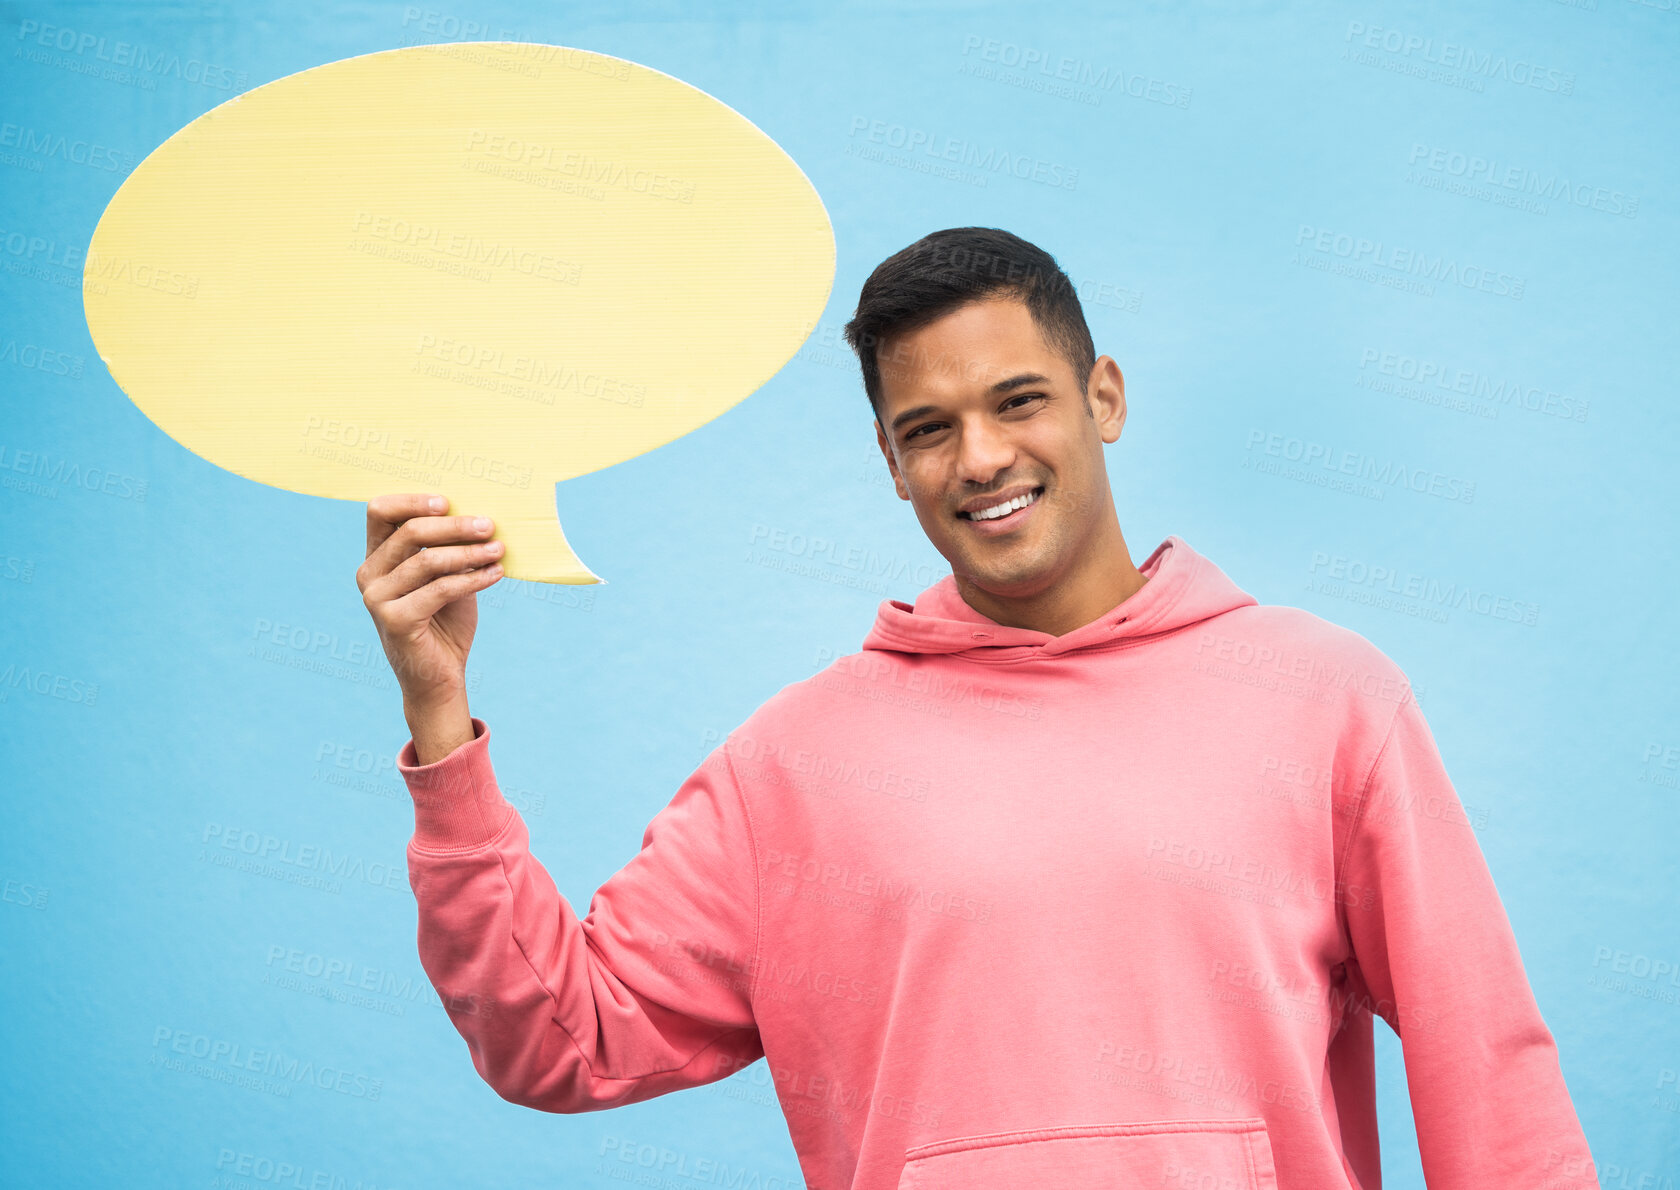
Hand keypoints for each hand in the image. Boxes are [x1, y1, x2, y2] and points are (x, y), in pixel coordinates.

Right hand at [357, 494, 502, 708]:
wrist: (439, 678)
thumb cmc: (445, 622)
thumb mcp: (447, 577)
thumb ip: (450, 548)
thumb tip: (480, 516)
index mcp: (376, 557)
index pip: (380, 512)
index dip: (412, 500)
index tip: (449, 501)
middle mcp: (368, 575)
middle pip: (409, 531)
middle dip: (454, 525)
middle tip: (489, 525)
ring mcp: (376, 599)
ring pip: (427, 559)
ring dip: (469, 552)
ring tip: (499, 549)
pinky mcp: (394, 620)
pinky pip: (440, 588)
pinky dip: (473, 578)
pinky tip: (496, 573)